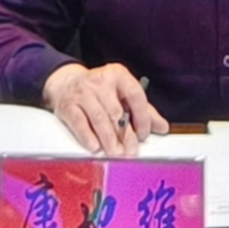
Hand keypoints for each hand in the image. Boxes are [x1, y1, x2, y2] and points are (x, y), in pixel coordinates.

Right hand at [41, 63, 166, 155]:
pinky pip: (79, 122)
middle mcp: (100, 81)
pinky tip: (95, 147)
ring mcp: (83, 92)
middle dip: (124, 134)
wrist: (65, 82)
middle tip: (130, 150)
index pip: (135, 95)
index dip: (142, 117)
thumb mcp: (122, 94)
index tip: (144, 134)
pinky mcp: (68, 105)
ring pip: (99, 118)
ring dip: (108, 139)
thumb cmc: (99, 91)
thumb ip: (143, 110)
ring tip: (115, 152)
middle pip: (116, 111)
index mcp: (118, 75)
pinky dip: (88, 136)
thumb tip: (162, 127)